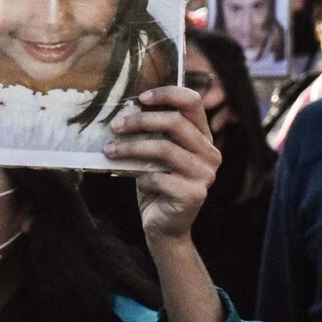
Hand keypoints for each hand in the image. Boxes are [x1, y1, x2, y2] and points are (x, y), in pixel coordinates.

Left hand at [104, 86, 220, 243]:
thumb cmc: (156, 184)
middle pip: (175, 122)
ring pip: (164, 149)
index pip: (193, 102)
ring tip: (110, 150)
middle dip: (141, 121)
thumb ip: (153, 133)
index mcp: (203, 136)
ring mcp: (205, 174)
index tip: (141, 98)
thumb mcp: (156, 153)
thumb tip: (125, 109)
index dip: (167, 94)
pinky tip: (136, 182)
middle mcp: (210, 153)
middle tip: (115, 125)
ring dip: (131, 148)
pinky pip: (158, 177)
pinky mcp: (194, 194)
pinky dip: (140, 178)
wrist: (163, 227)